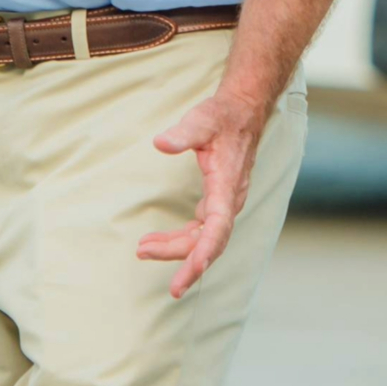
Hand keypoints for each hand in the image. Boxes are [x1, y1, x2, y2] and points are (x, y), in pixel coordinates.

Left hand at [137, 89, 265, 298]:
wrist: (243, 113)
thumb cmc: (223, 117)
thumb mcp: (202, 120)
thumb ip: (182, 134)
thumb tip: (160, 143)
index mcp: (227, 186)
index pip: (218, 227)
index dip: (204, 252)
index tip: (190, 273)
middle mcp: (230, 200)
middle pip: (208, 241)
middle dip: (179, 256)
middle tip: (143, 252)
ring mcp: (225, 203)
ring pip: (204, 239)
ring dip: (175, 248)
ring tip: (144, 248)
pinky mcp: (218, 202)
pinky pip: (201, 231)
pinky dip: (181, 239)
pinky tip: (159, 240)